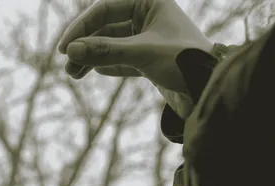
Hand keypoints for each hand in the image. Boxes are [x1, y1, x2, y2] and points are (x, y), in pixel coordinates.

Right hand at [58, 0, 213, 118]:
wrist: (209, 88)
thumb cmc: (182, 61)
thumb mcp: (141, 54)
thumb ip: (105, 51)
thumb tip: (71, 52)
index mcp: (149, 0)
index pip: (105, 8)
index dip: (82, 27)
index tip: (65, 49)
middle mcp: (148, 16)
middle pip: (106, 26)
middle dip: (86, 45)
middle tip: (67, 65)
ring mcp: (148, 38)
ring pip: (112, 45)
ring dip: (93, 58)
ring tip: (74, 74)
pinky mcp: (150, 60)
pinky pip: (121, 60)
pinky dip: (107, 66)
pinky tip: (93, 72)